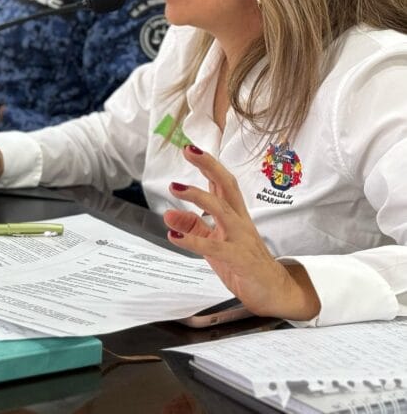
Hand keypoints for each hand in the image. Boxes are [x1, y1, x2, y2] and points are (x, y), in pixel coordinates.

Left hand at [164, 145, 321, 320]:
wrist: (274, 292)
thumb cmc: (244, 264)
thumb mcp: (213, 243)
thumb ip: (194, 227)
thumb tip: (168, 214)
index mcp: (235, 215)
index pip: (222, 184)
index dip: (208, 165)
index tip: (190, 149)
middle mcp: (240, 221)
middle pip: (227, 186)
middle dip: (209, 166)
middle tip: (189, 151)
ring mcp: (241, 238)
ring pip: (221, 209)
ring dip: (197, 195)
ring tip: (175, 187)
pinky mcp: (239, 259)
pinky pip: (214, 247)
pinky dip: (192, 240)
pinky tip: (174, 236)